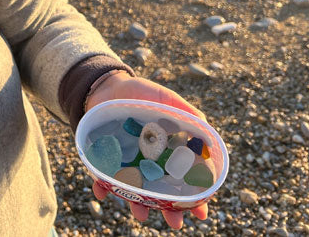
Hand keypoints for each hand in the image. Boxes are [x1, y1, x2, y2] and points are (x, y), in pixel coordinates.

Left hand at [85, 71, 211, 228]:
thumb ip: (185, 111)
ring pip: (135, 192)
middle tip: (177, 223)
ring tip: (143, 215)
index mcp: (166, 152)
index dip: (194, 195)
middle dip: (170, 210)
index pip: (184, 178)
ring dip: (139, 206)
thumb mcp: (165, 99)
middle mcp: (148, 163)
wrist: (108, 87)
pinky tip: (103, 191)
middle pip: (162, 192)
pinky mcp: (105, 161)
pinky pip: (103, 179)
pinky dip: (102, 187)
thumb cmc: (140, 93)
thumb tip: (206, 125)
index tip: (202, 209)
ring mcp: (127, 164)